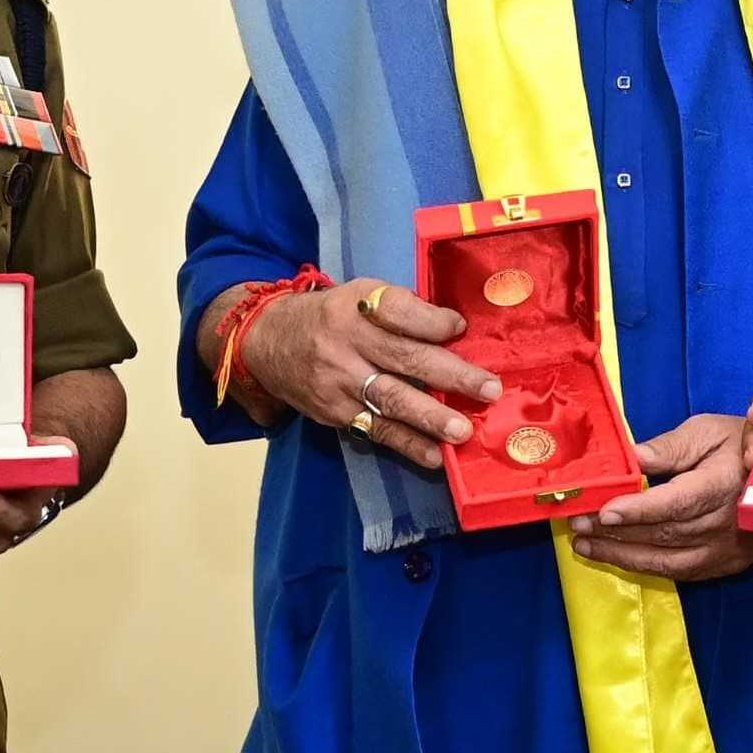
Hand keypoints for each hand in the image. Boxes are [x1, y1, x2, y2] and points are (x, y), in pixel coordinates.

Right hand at [237, 279, 502, 469]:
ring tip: (462, 429)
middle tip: (489, 388)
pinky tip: (435, 456)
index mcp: (356, 306)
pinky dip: (407, 444)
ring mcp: (339, 382)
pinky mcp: (335, 413)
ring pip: (391, 400)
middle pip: (404, 358)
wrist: (264, 342)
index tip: (460, 328)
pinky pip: (376, 430)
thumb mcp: (357, 296)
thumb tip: (453, 330)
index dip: (431, 322)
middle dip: (451, 375)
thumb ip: (400, 310)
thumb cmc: (328, 316)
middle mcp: (347, 344)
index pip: (398, 312)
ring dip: (430, 418)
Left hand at [570, 413, 752, 580]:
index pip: (676, 504)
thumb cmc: (740, 444)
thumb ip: (669, 448)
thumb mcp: (707, 432)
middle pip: (664, 534)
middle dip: (616, 532)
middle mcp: (727, 525)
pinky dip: (644, 566)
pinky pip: (679, 572)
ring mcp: (727, 551)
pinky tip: (617, 557)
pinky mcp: (726, 565)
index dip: (639, 510)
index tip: (604, 511)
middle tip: (577, 524)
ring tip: (584, 545)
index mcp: (724, 485)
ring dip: (621, 555)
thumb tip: (632, 458)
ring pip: (667, 560)